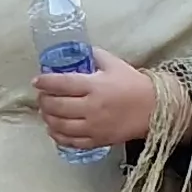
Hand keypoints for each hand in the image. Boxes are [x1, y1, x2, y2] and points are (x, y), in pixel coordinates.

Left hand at [35, 52, 158, 152]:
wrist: (155, 110)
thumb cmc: (134, 85)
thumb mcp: (115, 64)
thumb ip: (95, 56)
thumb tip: (78, 50)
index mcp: (95, 86)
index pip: (61, 84)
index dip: (45, 82)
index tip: (37, 81)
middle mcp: (91, 107)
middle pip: (56, 106)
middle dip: (43, 100)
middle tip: (41, 96)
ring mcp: (93, 126)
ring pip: (59, 125)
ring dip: (47, 118)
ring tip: (46, 112)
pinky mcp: (97, 140)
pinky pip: (70, 142)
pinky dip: (57, 136)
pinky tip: (54, 129)